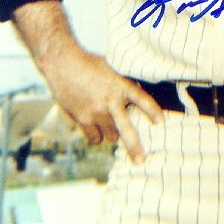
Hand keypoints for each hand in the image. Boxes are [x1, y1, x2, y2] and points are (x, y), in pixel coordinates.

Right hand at [40, 43, 162, 163]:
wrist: (63, 64)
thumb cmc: (89, 63)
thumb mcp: (112, 68)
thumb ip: (124, 83)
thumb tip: (137, 93)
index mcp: (121, 85)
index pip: (142, 99)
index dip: (153, 111)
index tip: (160, 121)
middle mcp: (111, 101)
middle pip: (127, 129)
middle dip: (135, 147)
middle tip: (141, 160)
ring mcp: (96, 112)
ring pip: (110, 135)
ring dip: (113, 133)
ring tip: (111, 125)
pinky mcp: (82, 119)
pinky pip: (94, 138)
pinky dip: (97, 136)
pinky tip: (96, 128)